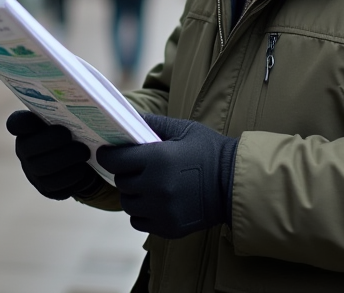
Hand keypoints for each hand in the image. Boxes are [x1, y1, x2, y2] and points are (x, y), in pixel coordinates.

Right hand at [5, 110, 103, 200]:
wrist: (85, 163)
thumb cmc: (75, 133)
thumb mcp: (70, 120)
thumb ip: (66, 114)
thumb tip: (82, 103)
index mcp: (28, 128)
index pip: (16, 123)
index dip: (20, 122)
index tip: (33, 118)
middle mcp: (25, 151)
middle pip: (28, 148)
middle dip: (51, 140)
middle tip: (70, 135)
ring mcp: (33, 172)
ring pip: (42, 168)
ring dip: (65, 159)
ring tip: (84, 153)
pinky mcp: (45, 188)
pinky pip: (55, 186)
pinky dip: (71, 177)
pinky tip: (83, 170)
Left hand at [96, 113, 236, 238]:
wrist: (236, 185)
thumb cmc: (210, 152)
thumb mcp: (184, 130)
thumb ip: (154, 123)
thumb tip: (129, 117)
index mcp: (158, 159)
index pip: (115, 160)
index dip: (108, 155)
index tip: (107, 152)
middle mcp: (156, 186)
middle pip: (121, 182)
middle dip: (125, 173)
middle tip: (135, 168)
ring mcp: (161, 210)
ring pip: (128, 204)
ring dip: (133, 194)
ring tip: (146, 186)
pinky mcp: (168, 228)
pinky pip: (138, 221)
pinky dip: (142, 213)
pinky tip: (154, 202)